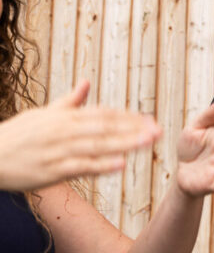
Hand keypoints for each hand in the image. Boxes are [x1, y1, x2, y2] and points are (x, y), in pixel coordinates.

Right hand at [0, 80, 161, 191]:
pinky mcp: (51, 171)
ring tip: (147, 143)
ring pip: (96, 146)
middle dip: (133, 129)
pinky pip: (80, 167)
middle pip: (104, 128)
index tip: (150, 120)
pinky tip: (120, 165)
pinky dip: (100, 166)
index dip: (128, 118)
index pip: (103, 115)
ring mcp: (58, 151)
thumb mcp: (43, 113)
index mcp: (65, 117)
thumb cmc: (18, 135)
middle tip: (158, 131)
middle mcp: (64, 131)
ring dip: (124, 145)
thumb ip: (69, 101)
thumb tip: (86, 81)